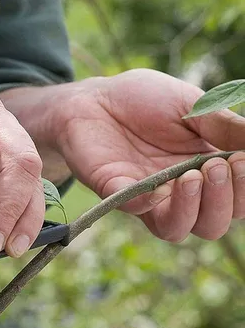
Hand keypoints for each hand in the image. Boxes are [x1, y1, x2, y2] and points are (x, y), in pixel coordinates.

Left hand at [54, 69, 244, 240]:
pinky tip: (157, 186)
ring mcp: (147, 196)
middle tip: (216, 166)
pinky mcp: (115, 192)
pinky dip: (147, 203)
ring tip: (191, 176)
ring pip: (176, 229)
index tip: (243, 160)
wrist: (97, 98)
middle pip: (211, 224)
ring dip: (192, 209)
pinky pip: (134, 209)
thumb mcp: (193, 107)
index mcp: (204, 171)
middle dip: (223, 200)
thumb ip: (226, 128)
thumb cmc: (145, 100)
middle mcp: (178, 192)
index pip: (237, 199)